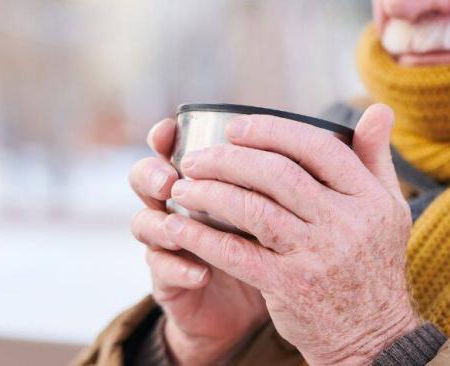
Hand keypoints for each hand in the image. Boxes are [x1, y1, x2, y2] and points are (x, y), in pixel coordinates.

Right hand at [129, 118, 268, 365]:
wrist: (244, 307)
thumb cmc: (261, 245)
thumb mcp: (270, 209)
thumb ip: (272, 180)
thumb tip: (304, 147)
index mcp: (198, 179)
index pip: (169, 148)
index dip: (163, 137)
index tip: (170, 130)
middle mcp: (176, 205)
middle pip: (145, 178)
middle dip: (151, 174)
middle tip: (169, 180)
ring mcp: (167, 244)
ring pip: (145, 223)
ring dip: (160, 223)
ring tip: (177, 228)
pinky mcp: (167, 280)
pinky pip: (161, 270)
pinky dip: (178, 269)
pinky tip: (201, 274)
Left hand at [163, 104, 419, 364]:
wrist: (373, 335)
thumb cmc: (372, 264)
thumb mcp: (388, 209)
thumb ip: (375, 159)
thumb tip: (378, 108)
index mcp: (369, 198)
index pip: (318, 147)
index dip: (271, 131)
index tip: (234, 128)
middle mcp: (346, 223)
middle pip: (278, 174)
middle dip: (229, 159)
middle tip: (195, 158)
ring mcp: (318, 256)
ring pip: (253, 209)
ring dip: (209, 193)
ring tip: (182, 186)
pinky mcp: (290, 287)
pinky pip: (237, 254)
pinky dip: (203, 236)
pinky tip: (179, 225)